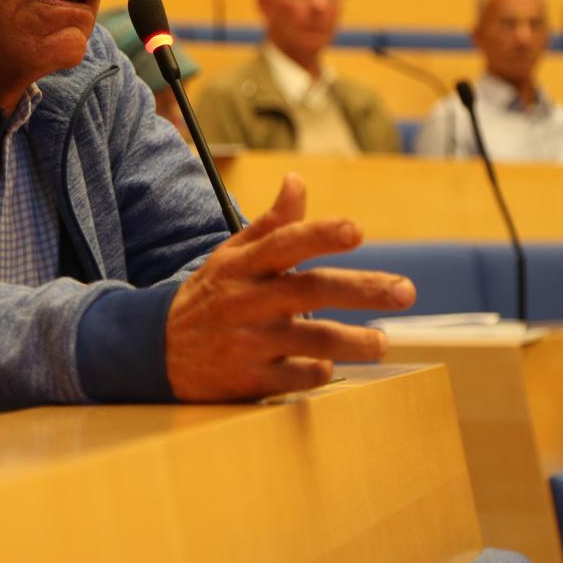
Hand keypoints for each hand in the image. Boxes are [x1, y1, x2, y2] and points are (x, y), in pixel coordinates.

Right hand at [165, 173, 413, 400]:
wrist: (156, 352)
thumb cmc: (209, 297)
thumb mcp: (230, 256)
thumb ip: (271, 224)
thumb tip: (297, 181)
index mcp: (243, 267)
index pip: (284, 244)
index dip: (320, 235)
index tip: (356, 230)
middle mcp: (245, 302)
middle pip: (309, 290)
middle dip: (361, 289)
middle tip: (405, 290)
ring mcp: (247, 343)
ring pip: (310, 339)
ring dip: (353, 341)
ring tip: (383, 342)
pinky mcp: (248, 381)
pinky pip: (293, 376)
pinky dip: (317, 370)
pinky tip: (332, 366)